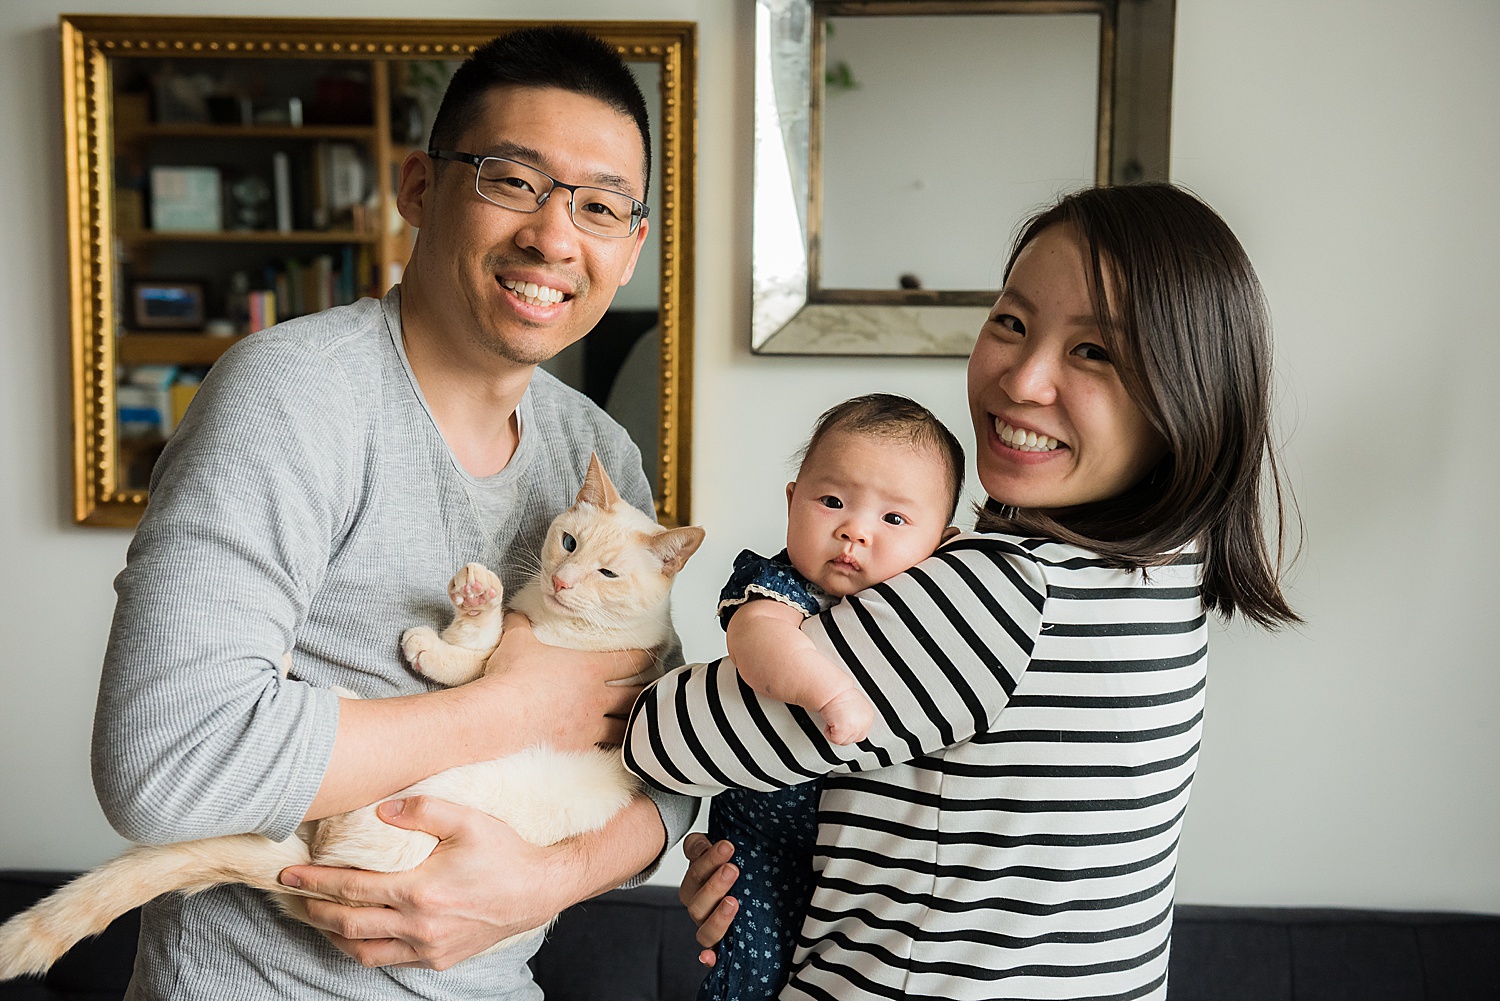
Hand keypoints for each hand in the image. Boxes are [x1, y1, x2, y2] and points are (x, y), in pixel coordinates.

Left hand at [280, 796, 569, 969]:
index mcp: (420, 890)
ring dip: (333, 936)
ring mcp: (428, 948)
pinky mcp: (438, 959)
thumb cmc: (504, 852)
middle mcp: (419, 925)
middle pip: (348, 924)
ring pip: (363, 951)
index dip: (316, 882)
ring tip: (316, 919)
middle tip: (290, 897)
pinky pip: (389, 961)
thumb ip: (422, 809)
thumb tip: (381, 809)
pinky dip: (364, 949)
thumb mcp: (467, 820)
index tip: (290, 874)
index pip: (352, 889)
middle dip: (313, 910)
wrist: (539, 889)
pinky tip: (357, 935)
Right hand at [478, 613, 653, 749]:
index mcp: (589, 669)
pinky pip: (605, 750)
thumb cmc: (512, 677)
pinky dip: (614, 748)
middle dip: (648, 692)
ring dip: (635, 723)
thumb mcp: (517, 641)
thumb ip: (521, 624)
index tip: (654, 654)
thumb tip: (514, 611)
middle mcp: (596, 699)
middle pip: (635, 696)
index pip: (629, 661)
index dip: (646, 657)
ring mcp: (589, 727)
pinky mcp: (578, 749)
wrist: (499, 717)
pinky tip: (619, 750)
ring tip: (643, 722)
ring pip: (626, 727)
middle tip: (656, 691)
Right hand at [678, 833, 739, 966]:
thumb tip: (701, 845)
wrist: (745, 886)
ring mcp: (710, 929)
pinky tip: (709, 957)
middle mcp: (700, 909)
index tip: (727, 847)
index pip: (695, 873)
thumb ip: (701, 846)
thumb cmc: (731, 868)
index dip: (707, 860)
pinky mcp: (722, 947)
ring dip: (717, 918)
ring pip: (704, 932)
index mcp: (696, 884)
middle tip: (732, 870)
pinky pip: (714, 957)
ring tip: (733, 902)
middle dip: (714, 886)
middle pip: (697, 904)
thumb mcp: (718, 852)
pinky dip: (709, 958)